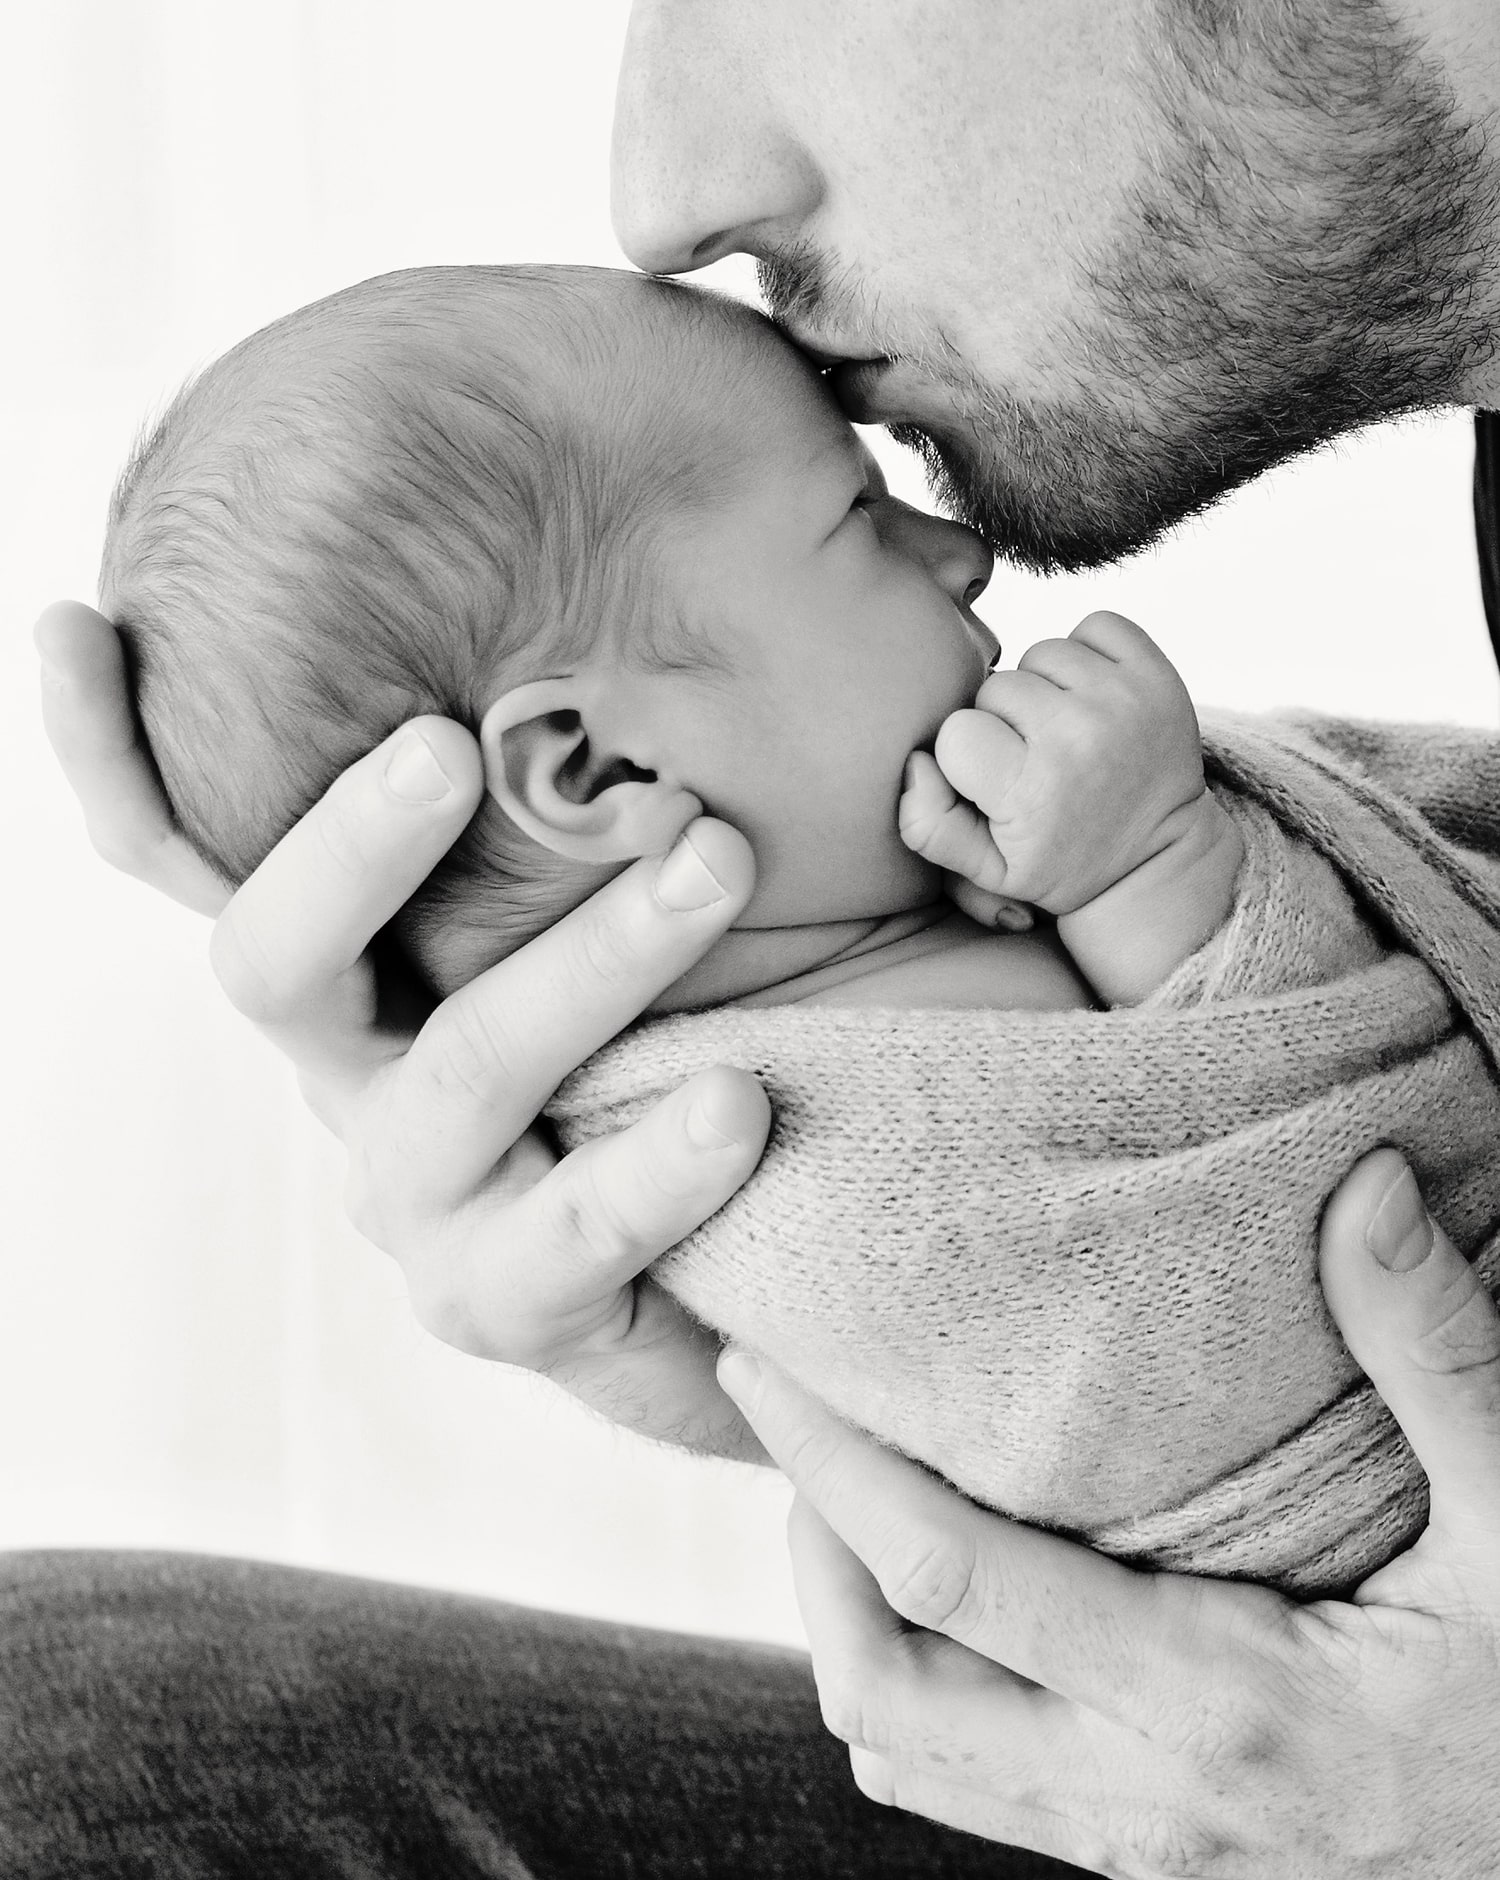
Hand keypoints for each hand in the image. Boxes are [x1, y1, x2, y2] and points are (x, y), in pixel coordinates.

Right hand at [37, 601, 773, 1458]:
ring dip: (590, 962)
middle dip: (351, 851)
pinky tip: (738, 1101)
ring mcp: (420, 1197)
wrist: (765, 1240)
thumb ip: (605, 762)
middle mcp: (355, 1070)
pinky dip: (658, 1163)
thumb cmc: (714, 1013)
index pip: (199, 858)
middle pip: (276, 964)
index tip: (76, 623)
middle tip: (452, 746)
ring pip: (460, 1072)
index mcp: (356, 961)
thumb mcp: (641, 877)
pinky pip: (574, 1235)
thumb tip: (659, 516)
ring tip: (709, 860)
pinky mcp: (512, 1304)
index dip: (113, 757)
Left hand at [717, 1146, 1499, 1875]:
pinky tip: (952, 1586)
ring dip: (851, 1627)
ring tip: (853, 1493)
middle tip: (799, 1428)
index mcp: (1223, 1704)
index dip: (831, 1468)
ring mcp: (1138, 1848)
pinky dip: (917, 1687)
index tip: (763, 1369)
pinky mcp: (1144, 1855)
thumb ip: (1442, 1354)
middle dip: (808, 1556)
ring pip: (908, 1757)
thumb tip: (1364, 1186)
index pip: (948, 1581)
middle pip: (881, 1695)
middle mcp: (1149, 1800)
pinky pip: (970, 1787)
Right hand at [900, 612, 1206, 914]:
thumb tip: (913, 760)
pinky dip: (1089, 654)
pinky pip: (1097, 627)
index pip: (956, 731)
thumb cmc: (1062, 862)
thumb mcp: (986, 871)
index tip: (998, 782)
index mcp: (1030, 789)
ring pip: (1041, 653)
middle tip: (1033, 759)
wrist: (1156, 858)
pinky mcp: (1156, 674)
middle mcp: (1077, 736)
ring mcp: (1122, 699)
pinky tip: (1092, 699)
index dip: (968, 755)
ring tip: (1062, 730)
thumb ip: (927, 824)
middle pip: (996, 686)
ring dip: (1044, 686)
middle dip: (1004, 719)